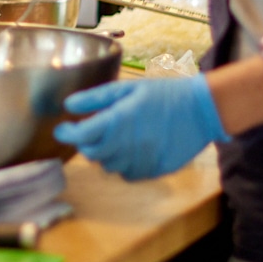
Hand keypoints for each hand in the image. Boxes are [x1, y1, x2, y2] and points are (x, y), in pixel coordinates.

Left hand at [54, 75, 228, 180]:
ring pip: (108, 166)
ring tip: (117, 137)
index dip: (66, 134)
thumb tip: (68, 105)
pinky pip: (127, 174)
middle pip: (91, 155)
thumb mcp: (127, 87)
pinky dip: (123, 163)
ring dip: (105, 153)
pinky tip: (133, 148)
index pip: (80, 136)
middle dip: (85, 144)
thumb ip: (95, 98)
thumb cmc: (162, 94)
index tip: (62, 129)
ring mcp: (140, 162)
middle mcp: (125, 146)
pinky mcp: (153, 172)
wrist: (200, 110)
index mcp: (117, 122)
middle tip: (90, 131)